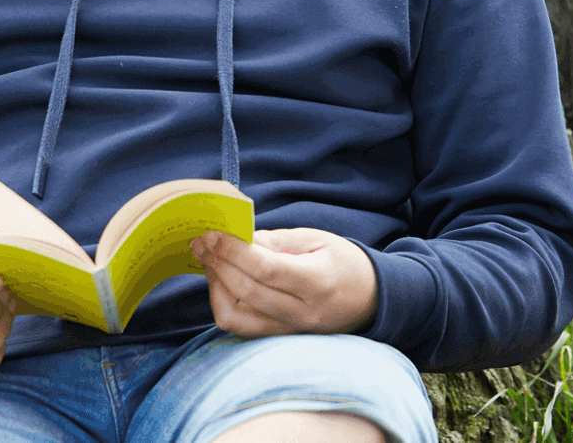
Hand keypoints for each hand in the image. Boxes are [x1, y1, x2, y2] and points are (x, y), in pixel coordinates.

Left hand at [190, 228, 377, 337]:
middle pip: (247, 293)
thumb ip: (276, 241)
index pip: (266, 270)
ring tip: (209, 261)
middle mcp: (304, 313)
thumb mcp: (317, 240)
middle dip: (218, 264)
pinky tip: (221, 281)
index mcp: (318, 283)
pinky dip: (225, 303)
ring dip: (215, 287)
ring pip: (237, 318)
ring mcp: (291, 331)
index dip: (234, 251)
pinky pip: (242, 328)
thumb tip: (237, 239)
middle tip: (201, 242)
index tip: (212, 234)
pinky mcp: (281, 339)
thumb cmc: (345, 263)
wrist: (372, 299)